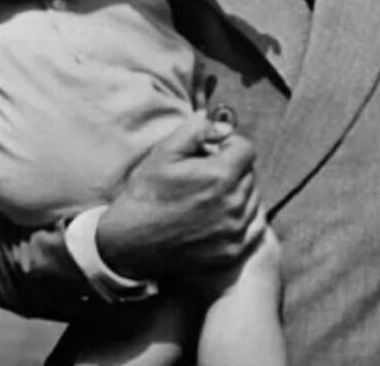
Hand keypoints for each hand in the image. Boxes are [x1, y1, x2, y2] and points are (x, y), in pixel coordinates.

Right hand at [94, 114, 264, 280]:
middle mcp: (234, 204)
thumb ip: (197, 131)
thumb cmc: (145, 195)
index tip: (211, 153)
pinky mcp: (233, 252)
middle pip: (249, 174)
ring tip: (206, 198)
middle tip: (204, 177)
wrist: (127, 244)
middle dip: (232, 169)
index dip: (228, 146)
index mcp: (220, 176)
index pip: (246, 149)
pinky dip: (239, 220)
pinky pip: (251, 227)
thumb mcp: (164, 153)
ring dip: (236, 194)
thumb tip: (224, 126)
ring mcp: (235, 231)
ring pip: (252, 200)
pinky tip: (215, 218)